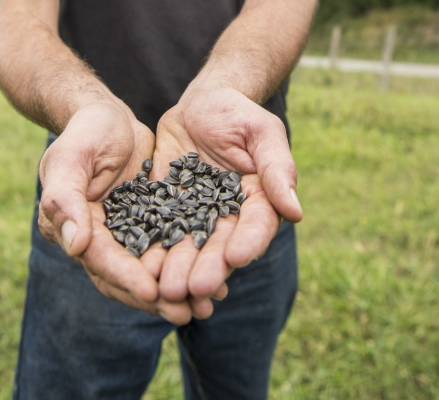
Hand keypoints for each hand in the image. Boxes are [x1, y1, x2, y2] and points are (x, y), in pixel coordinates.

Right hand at [37, 100, 192, 323]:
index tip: (153, 291)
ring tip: (208, 304)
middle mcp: (99, 238)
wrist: (108, 117)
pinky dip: (186, 263)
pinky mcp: (150, 222)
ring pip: (149, 269)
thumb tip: (75, 245)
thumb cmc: (86, 131)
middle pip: (125, 276)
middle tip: (187, 313)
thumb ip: (66, 199)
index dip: (125, 277)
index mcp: (75, 226)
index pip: (99, 259)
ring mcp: (126, 232)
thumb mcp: (72, 157)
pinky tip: (217, 276)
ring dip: (175, 289)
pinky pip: (169, 249)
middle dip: (155, 297)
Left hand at [151, 87, 302, 315]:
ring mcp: (195, 215)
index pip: (256, 226)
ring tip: (167, 290)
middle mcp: (227, 215)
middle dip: (207, 268)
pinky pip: (159, 230)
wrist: (200, 106)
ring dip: (178, 269)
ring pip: (187, 246)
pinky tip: (142, 267)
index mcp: (257, 201)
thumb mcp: (262, 133)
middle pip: (219, 246)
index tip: (237, 258)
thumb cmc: (238, 114)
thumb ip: (277, 170)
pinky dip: (152, 249)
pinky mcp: (167, 208)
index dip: (249, 242)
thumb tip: (296, 213)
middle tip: (195, 288)